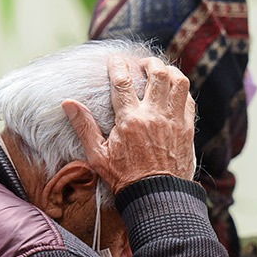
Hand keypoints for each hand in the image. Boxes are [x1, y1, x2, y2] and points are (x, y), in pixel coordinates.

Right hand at [63, 55, 195, 193]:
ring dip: (169, 71)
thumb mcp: (97, 155)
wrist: (156, 197)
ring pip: (178, 81)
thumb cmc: (124, 178)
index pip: (122, 81)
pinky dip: (181, 90)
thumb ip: (84, 126)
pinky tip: (173, 91)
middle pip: (157, 73)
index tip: (114, 59)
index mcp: (129, 120)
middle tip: (141, 64)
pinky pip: (189, 99)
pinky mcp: (187, 129)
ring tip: (160, 72)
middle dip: (149, 62)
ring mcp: (174, 121)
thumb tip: (68, 103)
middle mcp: (154, 116)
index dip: (117, 65)